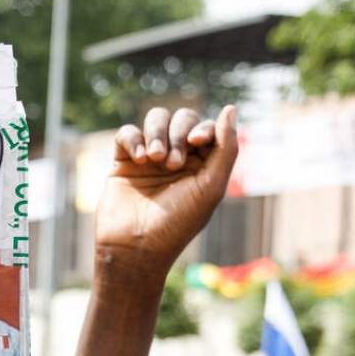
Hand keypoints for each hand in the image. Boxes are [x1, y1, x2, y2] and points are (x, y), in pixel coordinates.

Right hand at [98, 106, 237, 271]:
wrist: (136, 247)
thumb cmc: (178, 223)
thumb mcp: (211, 187)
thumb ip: (226, 147)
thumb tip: (231, 108)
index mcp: (202, 165)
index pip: (207, 129)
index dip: (203, 129)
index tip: (196, 143)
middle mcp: (176, 158)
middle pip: (181, 119)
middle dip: (178, 133)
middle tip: (172, 162)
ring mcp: (149, 159)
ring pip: (155, 120)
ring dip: (157, 132)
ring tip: (153, 159)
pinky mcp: (123, 162)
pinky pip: (127, 134)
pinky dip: (133, 140)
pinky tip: (139, 160)